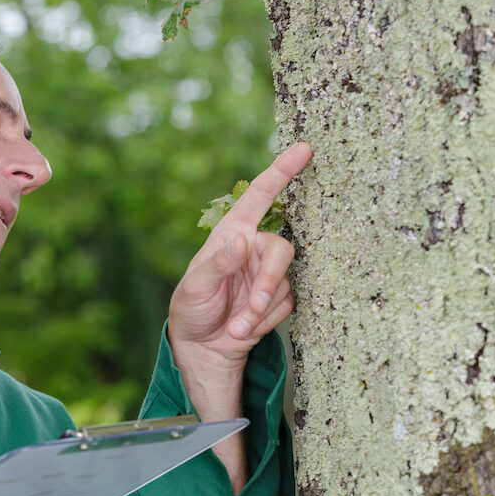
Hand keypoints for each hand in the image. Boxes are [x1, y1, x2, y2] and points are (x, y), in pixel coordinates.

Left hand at [169, 142, 311, 402]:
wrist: (202, 346)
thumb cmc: (190, 308)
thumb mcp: (194, 287)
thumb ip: (217, 264)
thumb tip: (243, 240)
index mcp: (231, 233)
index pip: (260, 196)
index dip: (281, 172)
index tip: (304, 149)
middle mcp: (253, 248)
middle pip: (281, 250)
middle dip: (269, 280)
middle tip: (252, 307)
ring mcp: (267, 273)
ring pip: (285, 282)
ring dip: (262, 309)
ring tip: (235, 326)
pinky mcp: (278, 297)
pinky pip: (288, 304)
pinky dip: (265, 320)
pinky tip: (243, 328)